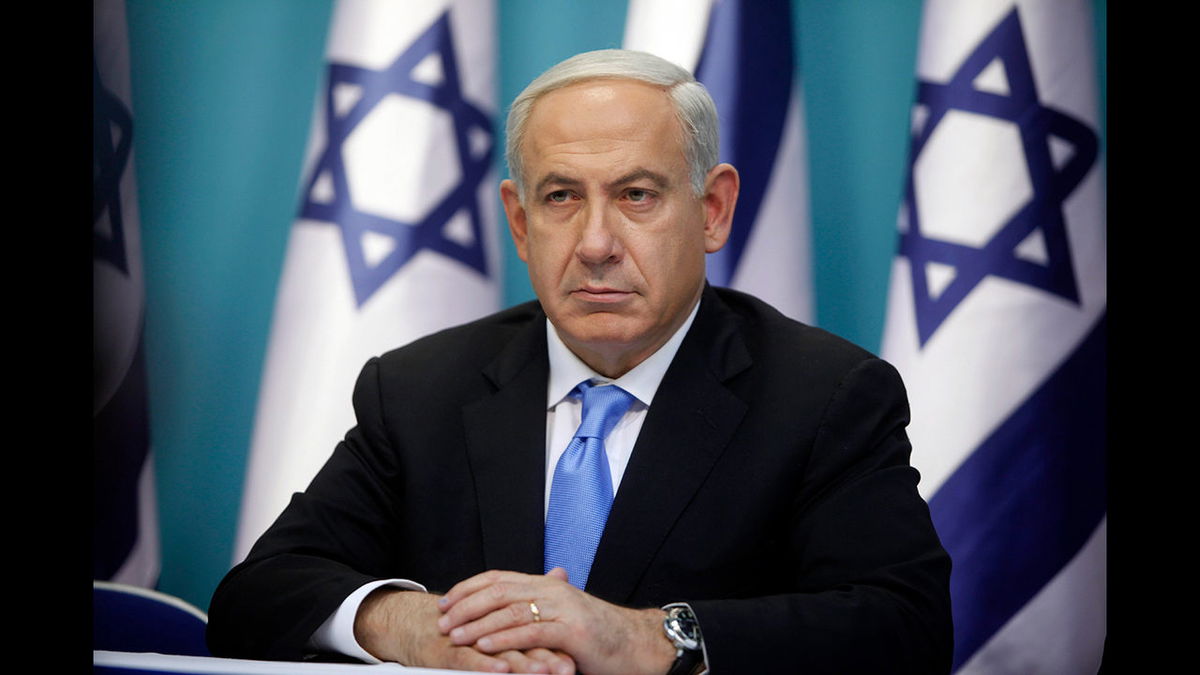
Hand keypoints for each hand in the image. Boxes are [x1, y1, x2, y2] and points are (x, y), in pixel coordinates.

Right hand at [354, 588, 576, 672]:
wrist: (418, 626)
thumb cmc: (465, 623)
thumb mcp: (501, 613)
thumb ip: (534, 597)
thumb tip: (561, 572)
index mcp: (506, 619)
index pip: (536, 629)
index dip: (558, 642)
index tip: (581, 654)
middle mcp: (490, 628)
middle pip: (524, 639)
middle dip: (546, 654)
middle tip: (567, 667)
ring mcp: (470, 639)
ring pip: (501, 649)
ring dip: (523, 661)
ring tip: (544, 670)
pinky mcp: (451, 651)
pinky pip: (469, 659)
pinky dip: (486, 663)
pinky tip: (502, 669)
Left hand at [436, 568, 676, 674]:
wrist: (637, 645)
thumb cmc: (600, 635)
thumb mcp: (564, 615)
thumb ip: (539, 608)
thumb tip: (511, 607)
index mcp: (548, 584)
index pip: (499, 577)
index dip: (469, 588)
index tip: (446, 601)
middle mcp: (553, 589)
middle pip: (499, 590)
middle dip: (466, 605)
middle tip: (442, 620)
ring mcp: (563, 608)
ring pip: (510, 611)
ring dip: (477, 624)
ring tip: (454, 635)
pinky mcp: (571, 631)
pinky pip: (530, 632)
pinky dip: (504, 639)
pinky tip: (484, 647)